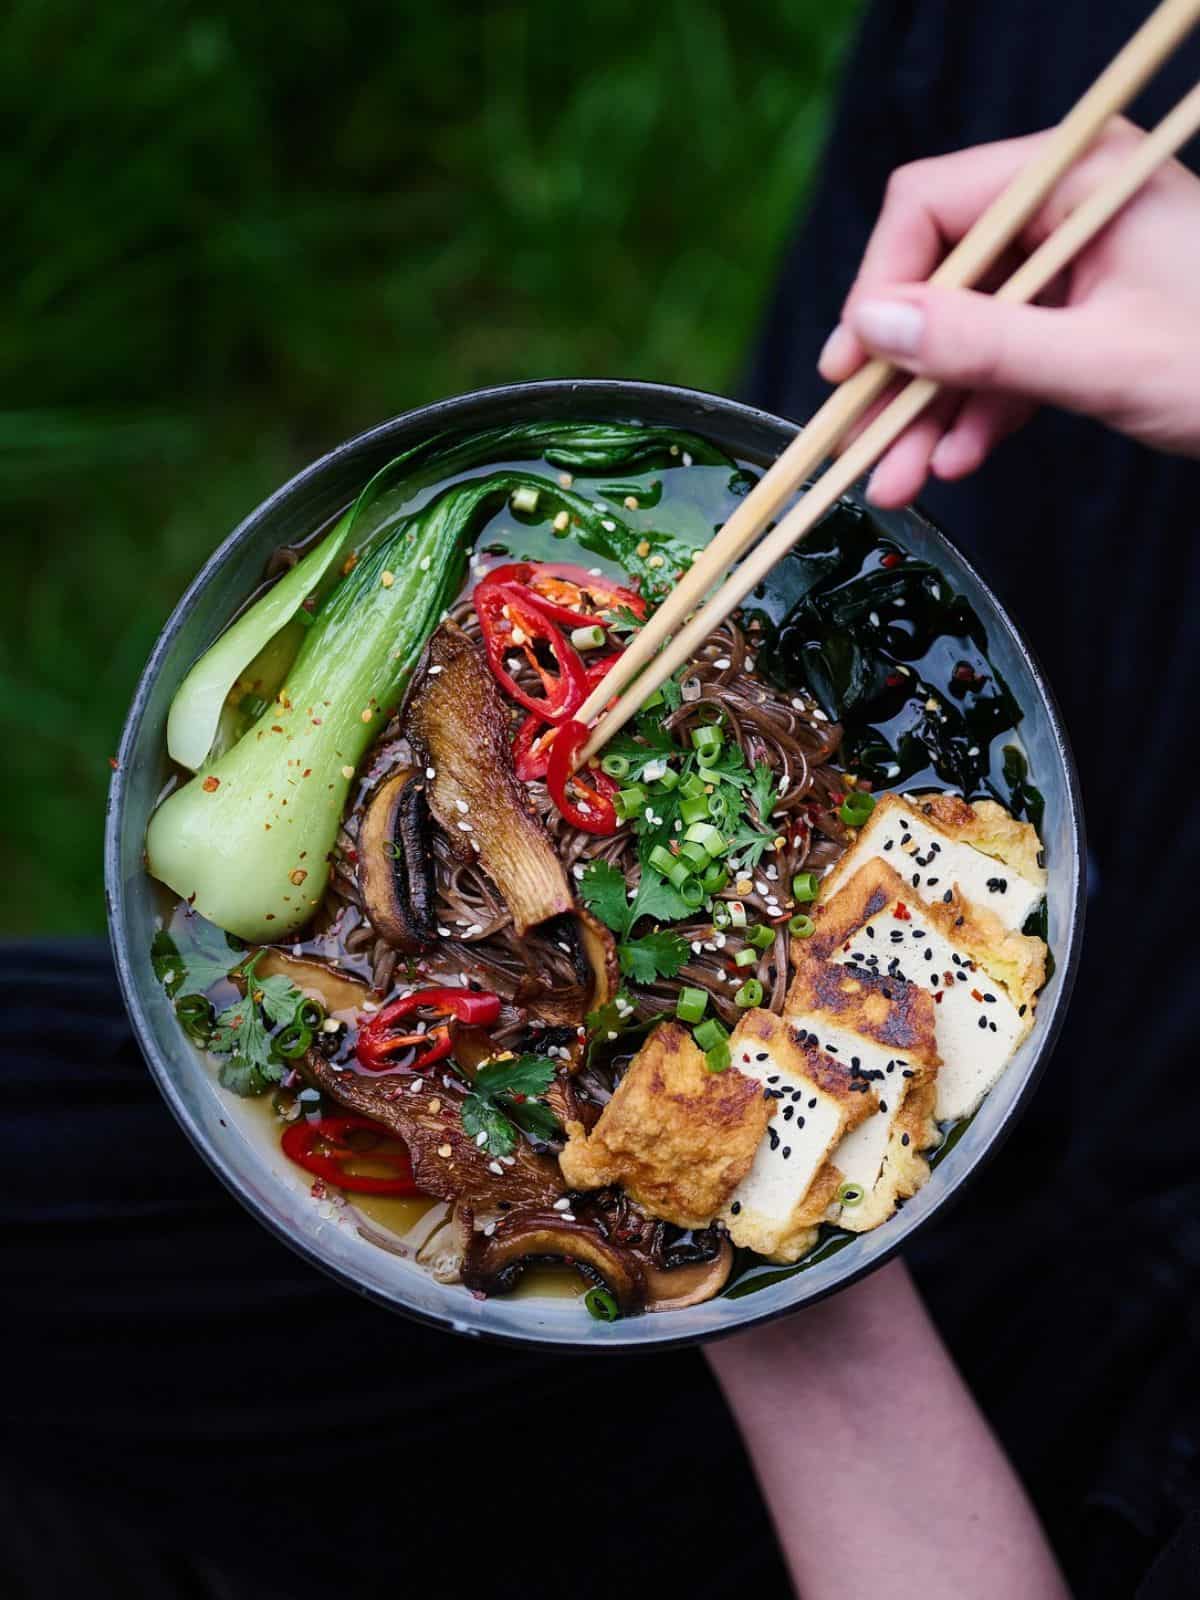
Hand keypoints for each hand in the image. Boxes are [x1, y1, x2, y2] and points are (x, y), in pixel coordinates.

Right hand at [818, 119, 1199, 507]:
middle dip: (900, 371)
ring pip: (967, 330)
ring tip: (897, 478)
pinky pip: (1006, 358)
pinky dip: (978, 411)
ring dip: (930, 408)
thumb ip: (981, 345)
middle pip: (941, 278)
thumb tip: (872, 329)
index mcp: (1076, 179)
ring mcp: (1075, 266)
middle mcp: (1067, 211)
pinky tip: (956, 459)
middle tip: (859, 440)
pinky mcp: (1083, 317)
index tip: (853, 368)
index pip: (931, 206)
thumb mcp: (1098, 360)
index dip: (878, 287)